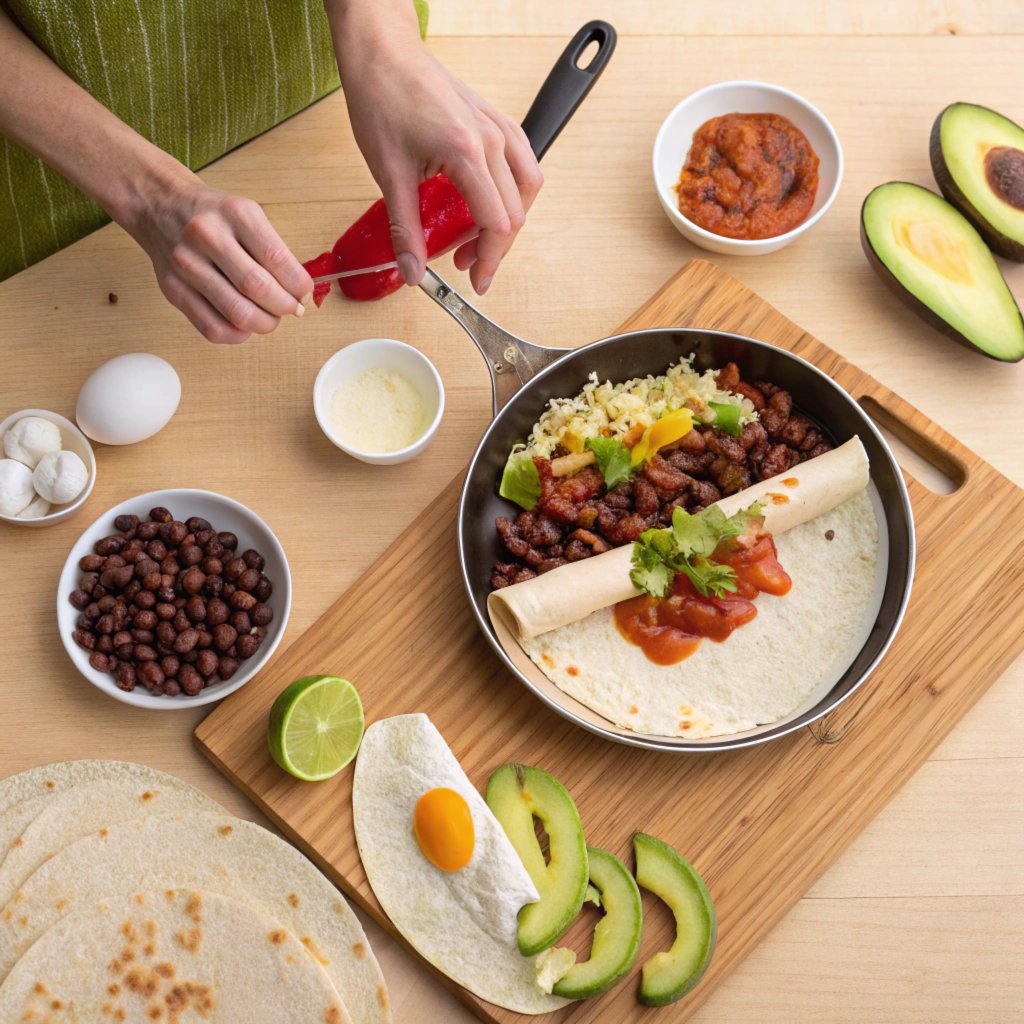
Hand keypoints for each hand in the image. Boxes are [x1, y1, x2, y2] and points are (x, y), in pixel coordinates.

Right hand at [129, 171, 313, 343]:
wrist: (159, 205)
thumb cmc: (213, 216)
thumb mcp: (247, 215)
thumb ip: (274, 251)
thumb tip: (300, 294)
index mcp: (235, 214)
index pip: (277, 259)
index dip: (299, 286)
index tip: (304, 294)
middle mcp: (207, 236)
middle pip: (259, 289)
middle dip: (285, 307)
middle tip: (291, 308)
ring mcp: (186, 265)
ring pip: (238, 314)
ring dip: (264, 324)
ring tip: (270, 316)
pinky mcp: (173, 290)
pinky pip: (212, 328)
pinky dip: (238, 335)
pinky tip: (245, 325)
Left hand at [329, 0, 542, 294]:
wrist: (382, 52)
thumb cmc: (382, 97)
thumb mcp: (388, 173)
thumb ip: (405, 228)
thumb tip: (412, 271)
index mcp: (467, 152)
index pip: (497, 222)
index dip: (488, 259)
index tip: (476, 281)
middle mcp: (492, 138)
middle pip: (516, 211)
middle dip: (494, 247)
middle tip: (466, 266)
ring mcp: (499, 126)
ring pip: (527, 187)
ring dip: (508, 220)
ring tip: (477, 238)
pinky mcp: (496, 120)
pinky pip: (521, 163)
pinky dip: (512, 191)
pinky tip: (488, 202)